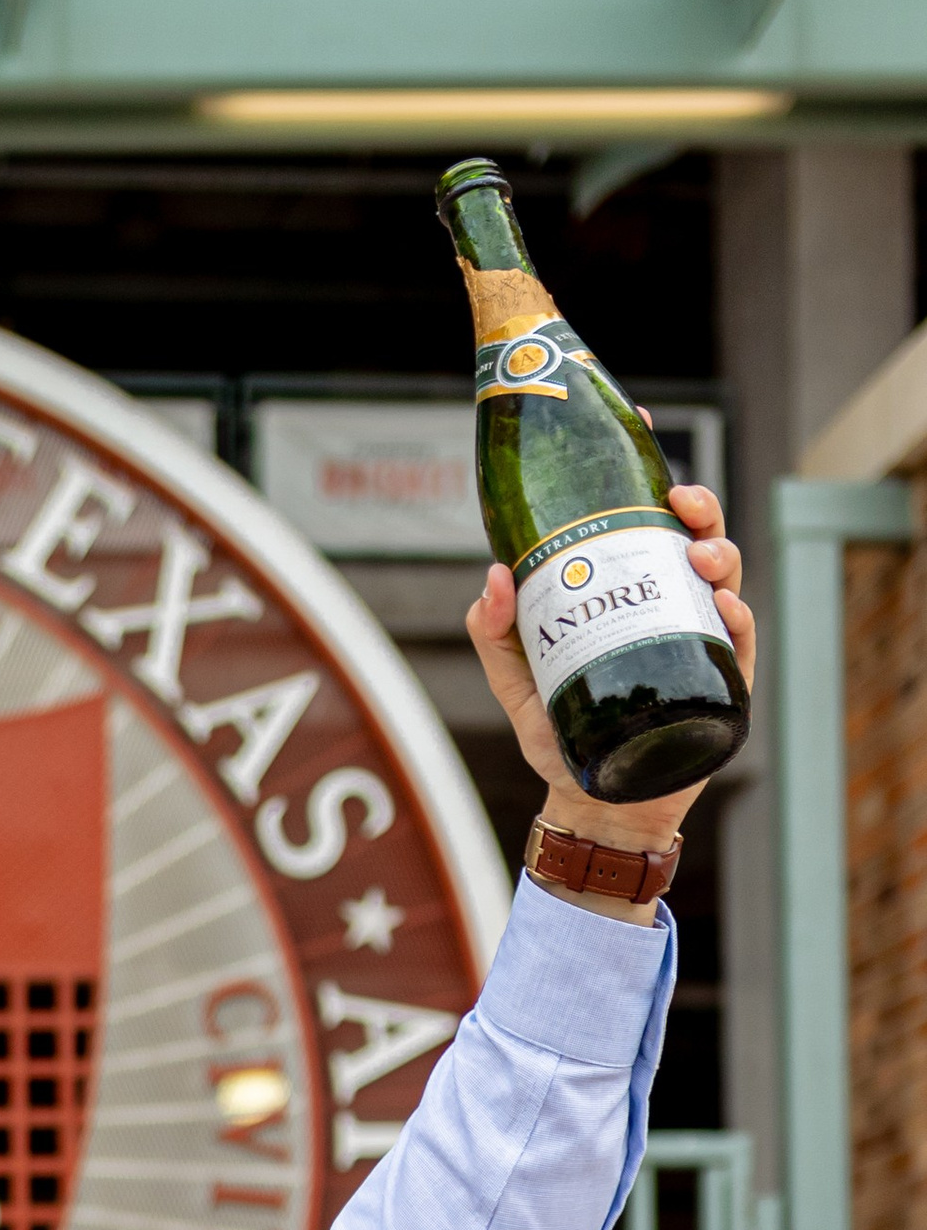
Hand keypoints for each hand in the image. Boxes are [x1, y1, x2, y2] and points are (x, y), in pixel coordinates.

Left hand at [466, 482, 754, 862]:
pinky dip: (734, 617)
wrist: (592, 803)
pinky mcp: (719, 683)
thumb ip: (492, 630)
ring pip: (725, 576)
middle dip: (696, 505)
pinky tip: (723, 605)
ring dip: (718, 554)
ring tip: (697, 556)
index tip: (644, 427)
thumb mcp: (513, 678)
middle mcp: (666, 603)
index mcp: (624, 586)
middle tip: (677, 499)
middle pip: (694, 535)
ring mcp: (696, 639)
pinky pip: (738, 642)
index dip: (646, 469)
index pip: (641, 516)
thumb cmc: (557, 733)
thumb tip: (493, 576)